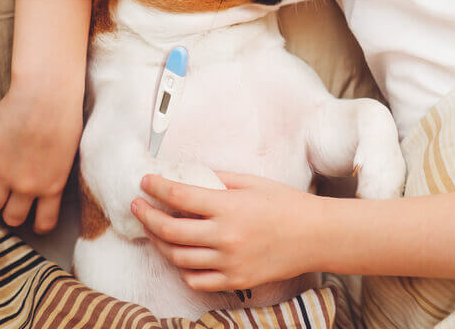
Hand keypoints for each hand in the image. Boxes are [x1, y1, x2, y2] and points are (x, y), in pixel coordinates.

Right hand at [0, 80, 82, 232]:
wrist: (47, 92)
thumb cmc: (65, 116)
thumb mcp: (70, 154)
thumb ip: (56, 175)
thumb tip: (47, 188)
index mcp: (53, 185)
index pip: (44, 222)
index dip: (38, 224)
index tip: (35, 221)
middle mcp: (28, 185)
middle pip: (12, 217)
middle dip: (12, 212)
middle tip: (12, 201)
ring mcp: (5, 172)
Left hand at [133, 172, 321, 292]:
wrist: (316, 236)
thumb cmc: (287, 204)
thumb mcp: (253, 182)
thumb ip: (219, 178)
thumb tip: (190, 175)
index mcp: (229, 207)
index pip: (180, 196)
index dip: (157, 188)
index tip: (145, 182)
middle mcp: (225, 237)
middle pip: (170, 230)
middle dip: (147, 216)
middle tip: (138, 206)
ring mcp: (229, 262)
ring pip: (178, 258)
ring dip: (159, 243)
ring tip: (154, 231)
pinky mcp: (235, 280)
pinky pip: (196, 280)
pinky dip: (182, 268)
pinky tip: (179, 255)